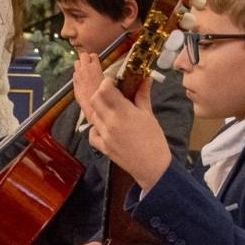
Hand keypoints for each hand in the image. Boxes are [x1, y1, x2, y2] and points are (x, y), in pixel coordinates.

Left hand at [76, 53, 171, 191]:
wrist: (152, 167)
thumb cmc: (154, 140)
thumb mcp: (149, 114)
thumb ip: (142, 95)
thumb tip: (144, 77)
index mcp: (123, 112)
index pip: (104, 90)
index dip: (105, 82)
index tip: (110, 80)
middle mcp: (110, 123)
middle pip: (93, 99)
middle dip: (97, 91)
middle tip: (104, 89)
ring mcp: (104, 135)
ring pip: (91, 114)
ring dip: (95, 106)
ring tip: (101, 101)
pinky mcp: (101, 146)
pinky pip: (91, 132)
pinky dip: (95, 126)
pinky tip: (102, 123)